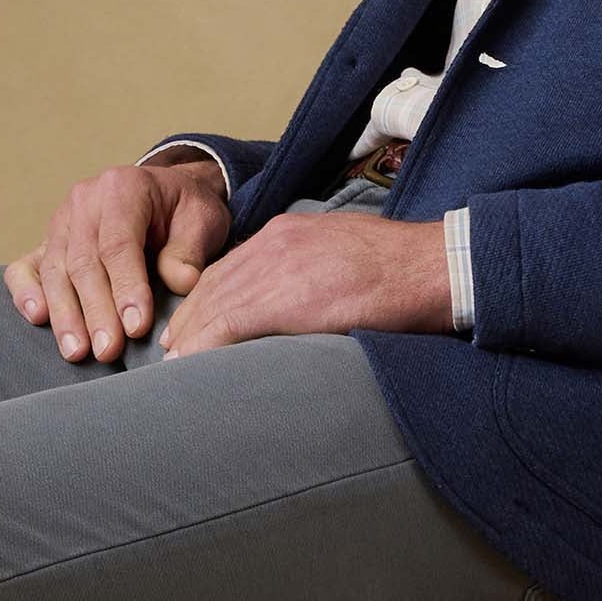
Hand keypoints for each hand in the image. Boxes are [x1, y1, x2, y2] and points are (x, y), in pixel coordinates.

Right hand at [6, 158, 232, 363]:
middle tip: (108, 350)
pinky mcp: (46, 243)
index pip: (119, 244)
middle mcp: (85, 201)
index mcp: (123, 188)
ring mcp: (61, 221)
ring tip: (77, 352)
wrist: (164, 196)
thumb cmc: (183, 212)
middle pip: (83, 262)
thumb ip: (189, 250)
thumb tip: (179, 282)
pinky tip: (37, 319)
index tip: (137, 327)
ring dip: (65, 315)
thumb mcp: (202, 221)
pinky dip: (26, 293)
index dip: (126, 287)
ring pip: (56, 271)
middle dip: (95, 311)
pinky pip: (25, 267)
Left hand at [157, 207, 453, 355]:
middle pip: (212, 284)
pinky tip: (191, 366)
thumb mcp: (344, 255)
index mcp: (286, 232)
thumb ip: (312, 270)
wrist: (430, 266)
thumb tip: (302, 300)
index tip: (191, 323)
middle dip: (189, 319)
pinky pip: (229, 323)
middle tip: (171, 350)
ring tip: (175, 367)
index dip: (205, 298)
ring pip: (214, 305)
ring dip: (190, 338)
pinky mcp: (285, 298)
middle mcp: (272, 243)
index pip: (230, 267)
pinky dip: (204, 346)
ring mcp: (276, 267)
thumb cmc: (400, 268)